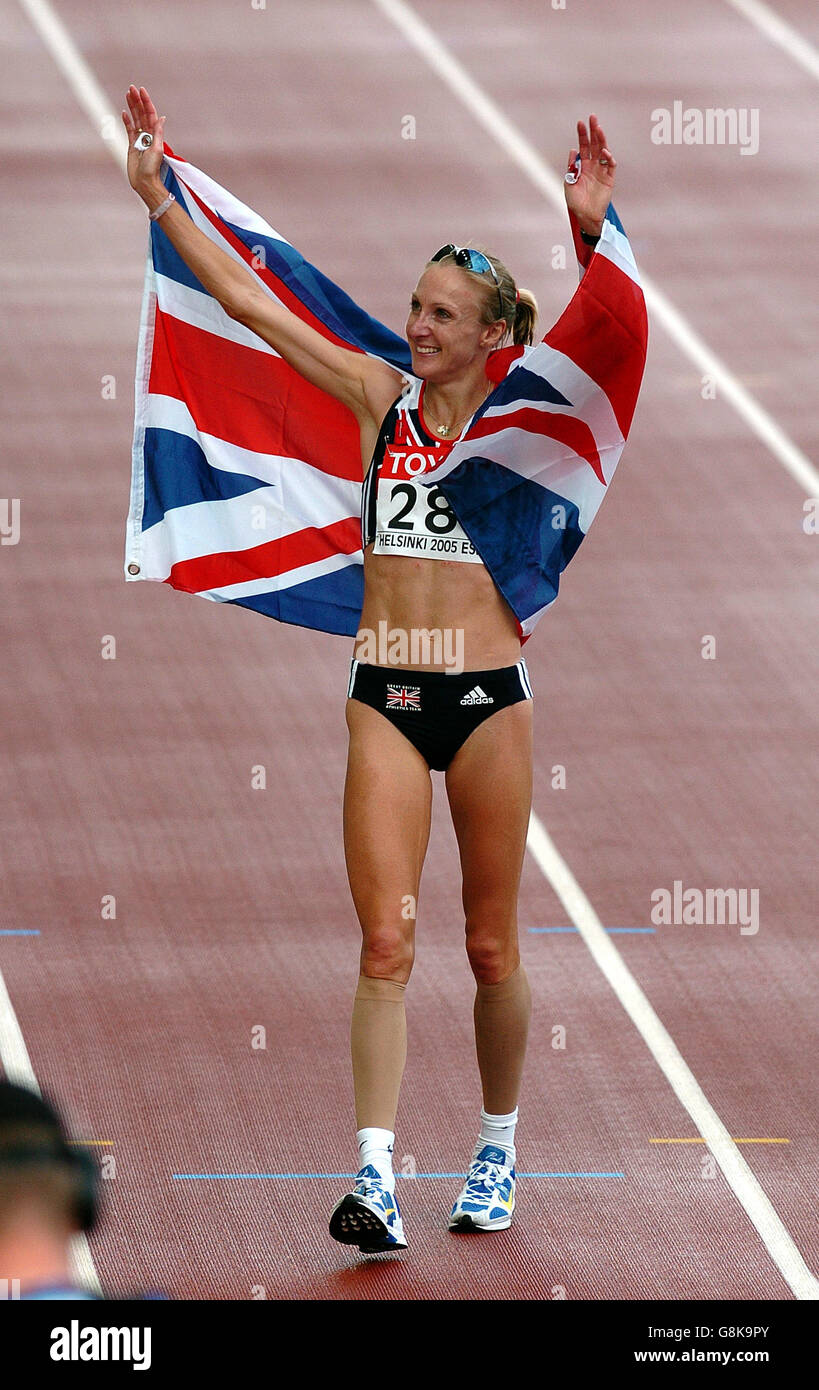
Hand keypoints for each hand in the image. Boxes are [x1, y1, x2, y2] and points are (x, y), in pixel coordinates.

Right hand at [122, 85, 166, 197]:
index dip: (146, 102)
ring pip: (135, 119)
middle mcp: (148, 135)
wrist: (144, 182)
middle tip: (131, 88)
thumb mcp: (157, 149)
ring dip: (132, 107)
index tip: (141, 91)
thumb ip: (158, 133)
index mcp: (155, 134)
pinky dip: (126, 121)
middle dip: (137, 101)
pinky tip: (124, 112)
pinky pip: (129, 130)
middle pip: (142, 114)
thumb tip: (162, 118)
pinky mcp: (132, 145)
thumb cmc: (152, 168)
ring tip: (128, 94)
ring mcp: (140, 139)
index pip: (150, 114)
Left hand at [564, 113, 615, 236]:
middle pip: (594, 144)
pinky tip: (604, 152)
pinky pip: (610, 165)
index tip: (580, 122)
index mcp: (582, 166)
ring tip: (598, 129)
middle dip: (593, 131)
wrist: (585, 216)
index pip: (583, 146)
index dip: (582, 135)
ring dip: (601, 140)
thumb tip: (573, 151)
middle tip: (593, 117)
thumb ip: (571, 167)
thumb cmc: (576, 202)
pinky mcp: (609, 178)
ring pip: (603, 151)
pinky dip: (608, 157)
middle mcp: (593, 166)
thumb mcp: (569, 184)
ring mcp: (602, 171)